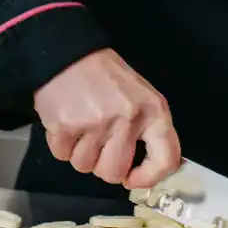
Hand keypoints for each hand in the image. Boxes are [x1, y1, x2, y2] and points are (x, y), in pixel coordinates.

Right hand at [34, 48, 180, 187]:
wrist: (68, 50)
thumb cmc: (107, 76)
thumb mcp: (140, 96)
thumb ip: (146, 131)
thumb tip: (140, 173)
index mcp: (154, 111)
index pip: (166, 160)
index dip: (148, 178)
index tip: (131, 178)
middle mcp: (128, 119)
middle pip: (114, 173)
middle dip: (101, 165)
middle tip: (97, 144)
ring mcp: (96, 124)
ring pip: (84, 166)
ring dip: (79, 153)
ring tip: (80, 126)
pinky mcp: (66, 126)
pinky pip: (62, 155)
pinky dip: (61, 144)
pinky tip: (64, 122)